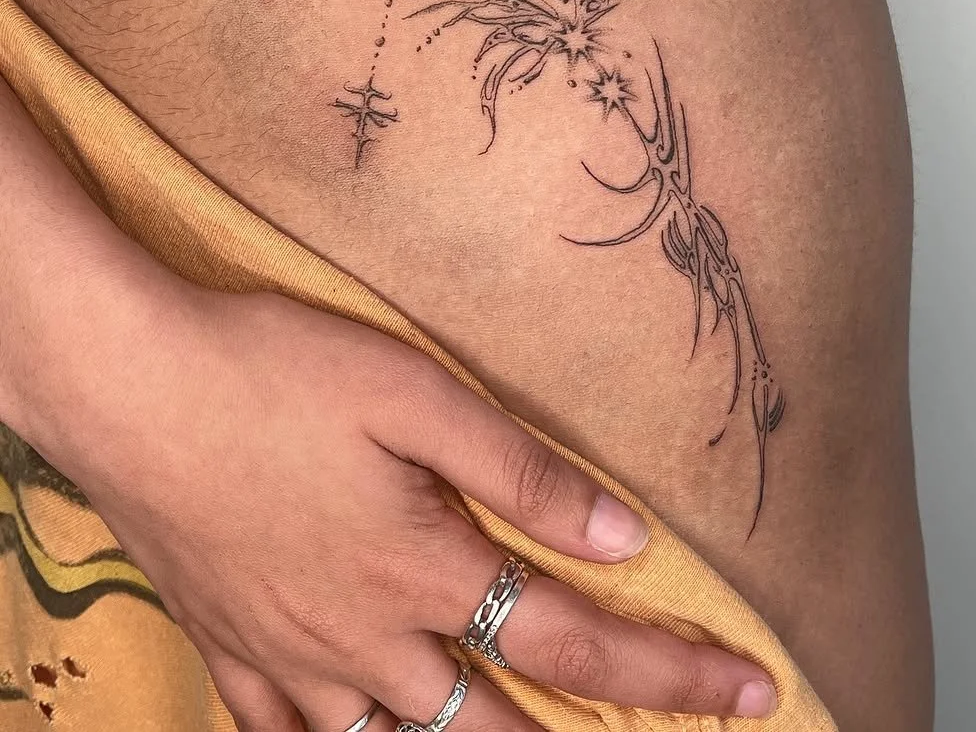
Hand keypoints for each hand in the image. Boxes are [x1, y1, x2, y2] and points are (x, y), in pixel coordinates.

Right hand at [64, 281, 775, 731]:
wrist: (130, 384)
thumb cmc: (275, 370)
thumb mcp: (413, 394)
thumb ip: (519, 468)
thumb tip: (621, 535)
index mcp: (424, 569)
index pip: (575, 641)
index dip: (672, 672)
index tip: (753, 689)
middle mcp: (367, 638)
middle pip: (497, 726)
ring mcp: (291, 656)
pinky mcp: (228, 645)